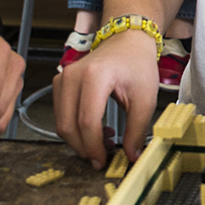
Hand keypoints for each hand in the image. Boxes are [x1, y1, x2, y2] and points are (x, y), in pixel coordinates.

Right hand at [53, 27, 158, 168]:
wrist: (127, 43)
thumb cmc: (137, 65)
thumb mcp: (146, 99)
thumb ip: (138, 129)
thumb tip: (131, 155)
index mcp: (96, 76)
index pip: (87, 121)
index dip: (93, 147)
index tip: (103, 161)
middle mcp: (74, 75)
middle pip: (69, 125)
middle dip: (84, 147)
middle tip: (103, 156)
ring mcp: (63, 78)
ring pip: (61, 123)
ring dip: (79, 140)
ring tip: (104, 140)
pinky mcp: (59, 83)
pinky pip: (60, 115)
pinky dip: (74, 128)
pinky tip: (95, 128)